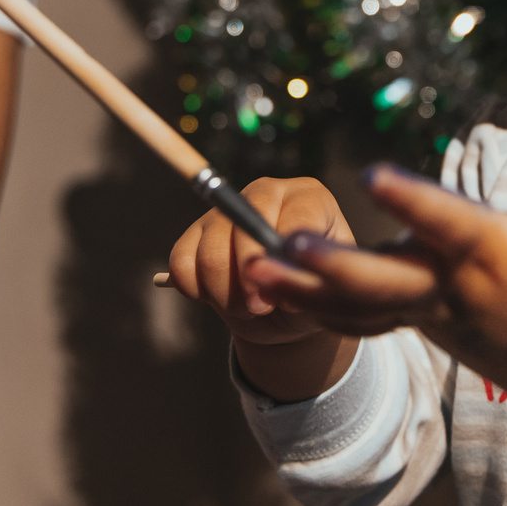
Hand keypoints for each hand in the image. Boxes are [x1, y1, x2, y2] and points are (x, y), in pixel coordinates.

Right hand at [168, 176, 362, 401]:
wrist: (286, 312)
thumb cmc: (314, 293)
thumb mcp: (325, 292)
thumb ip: (308, 283)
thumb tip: (276, 283)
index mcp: (309, 197)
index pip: (295, 217)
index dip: (285, 260)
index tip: (285, 297)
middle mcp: (266, 193)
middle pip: (244, 227)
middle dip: (248, 277)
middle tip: (260, 308)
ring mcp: (227, 210)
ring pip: (210, 251)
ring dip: (225, 293)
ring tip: (247, 309)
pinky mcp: (194, 233)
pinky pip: (181, 261)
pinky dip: (195, 289)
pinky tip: (218, 298)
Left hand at [243, 165, 506, 412]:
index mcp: (490, 257)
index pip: (446, 225)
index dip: (411, 201)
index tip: (372, 175)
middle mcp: (452, 290)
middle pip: (384, 281)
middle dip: (333, 265)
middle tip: (283, 246)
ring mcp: (430, 315)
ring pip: (358, 307)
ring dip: (303, 293)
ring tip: (250, 274)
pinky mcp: (418, 326)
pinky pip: (359, 323)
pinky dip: (316, 310)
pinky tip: (273, 293)